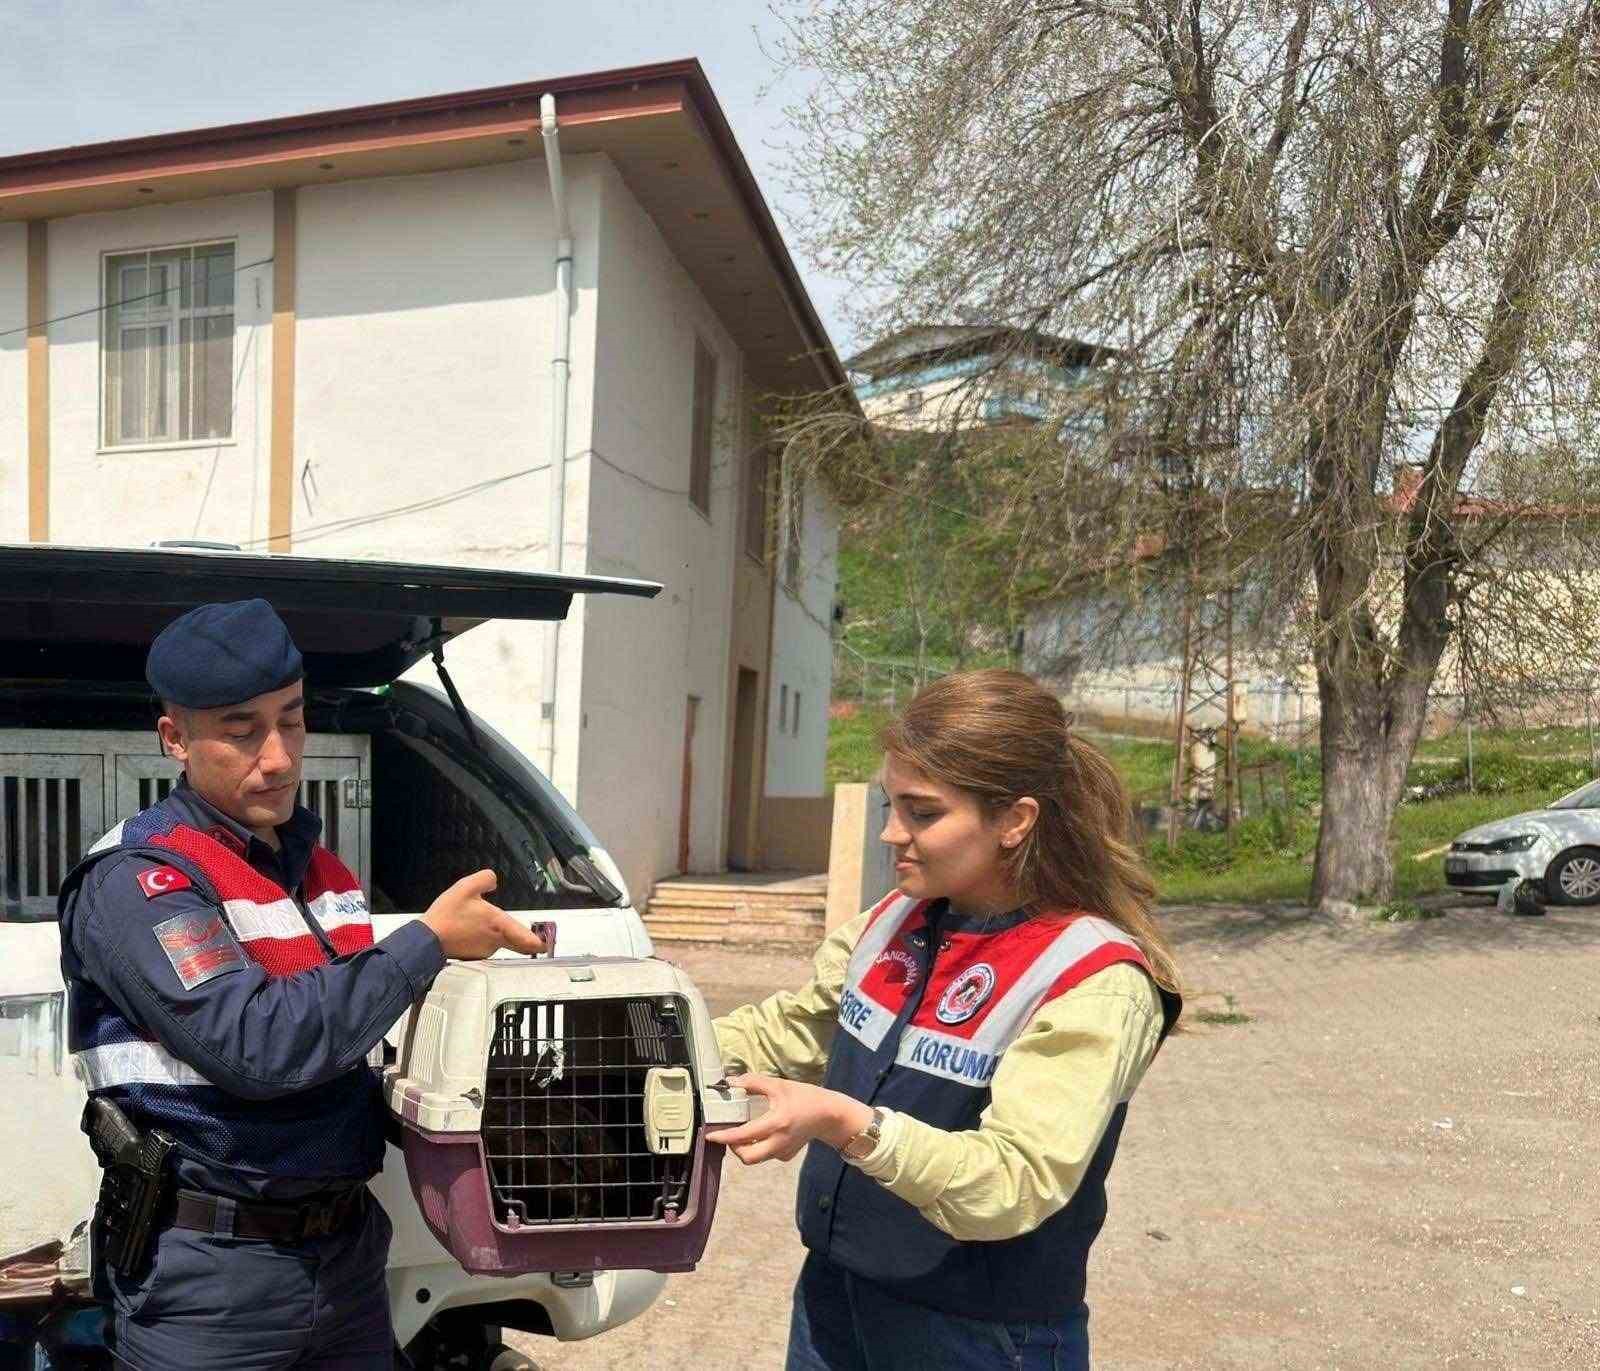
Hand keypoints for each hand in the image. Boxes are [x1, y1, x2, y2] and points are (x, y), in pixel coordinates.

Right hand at [421, 870, 546, 958]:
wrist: (427, 939)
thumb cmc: (447, 915)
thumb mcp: (466, 887)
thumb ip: (485, 879)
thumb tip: (493, 881)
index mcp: (499, 925)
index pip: (528, 939)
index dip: (541, 941)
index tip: (548, 940)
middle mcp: (496, 941)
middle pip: (519, 944)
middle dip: (526, 940)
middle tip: (531, 935)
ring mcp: (486, 951)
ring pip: (501, 943)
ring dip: (498, 935)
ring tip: (481, 923)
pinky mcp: (475, 957)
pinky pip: (486, 946)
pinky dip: (483, 939)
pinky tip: (470, 931)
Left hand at [703, 1074, 872, 1164]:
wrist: (829, 1114)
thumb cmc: (804, 1097)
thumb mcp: (779, 1085)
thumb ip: (754, 1082)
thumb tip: (732, 1082)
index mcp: (776, 1123)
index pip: (743, 1135)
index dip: (724, 1137)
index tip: (710, 1135)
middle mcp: (779, 1142)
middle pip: (748, 1158)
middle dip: (734, 1149)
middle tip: (729, 1135)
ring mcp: (784, 1152)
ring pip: (756, 1158)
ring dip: (746, 1148)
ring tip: (744, 1132)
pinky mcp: (788, 1155)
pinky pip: (767, 1155)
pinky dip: (760, 1147)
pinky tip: (764, 1134)